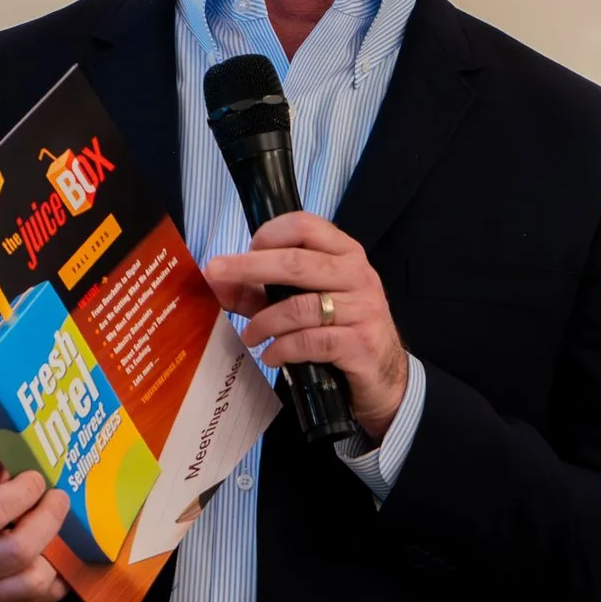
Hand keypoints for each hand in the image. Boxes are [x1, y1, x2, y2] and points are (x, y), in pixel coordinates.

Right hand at [0, 467, 70, 601]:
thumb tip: (26, 450)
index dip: (22, 493)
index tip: (35, 479)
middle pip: (18, 549)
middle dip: (48, 518)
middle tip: (58, 497)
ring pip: (35, 578)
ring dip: (57, 547)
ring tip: (59, 523)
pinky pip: (46, 594)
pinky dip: (62, 572)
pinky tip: (60, 549)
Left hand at [202, 211, 410, 438]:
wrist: (385, 376)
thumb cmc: (340, 330)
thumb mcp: (305, 303)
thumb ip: (260, 293)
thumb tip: (217, 283)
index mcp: (344, 253)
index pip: (304, 225)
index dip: (268, 235)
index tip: (244, 252)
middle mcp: (357, 274)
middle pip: (296, 262)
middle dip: (249, 267)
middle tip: (215, 273)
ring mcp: (363, 308)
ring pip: (300, 307)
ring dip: (264, 323)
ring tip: (249, 337)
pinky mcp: (361, 343)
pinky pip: (310, 341)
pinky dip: (282, 349)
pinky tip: (271, 357)